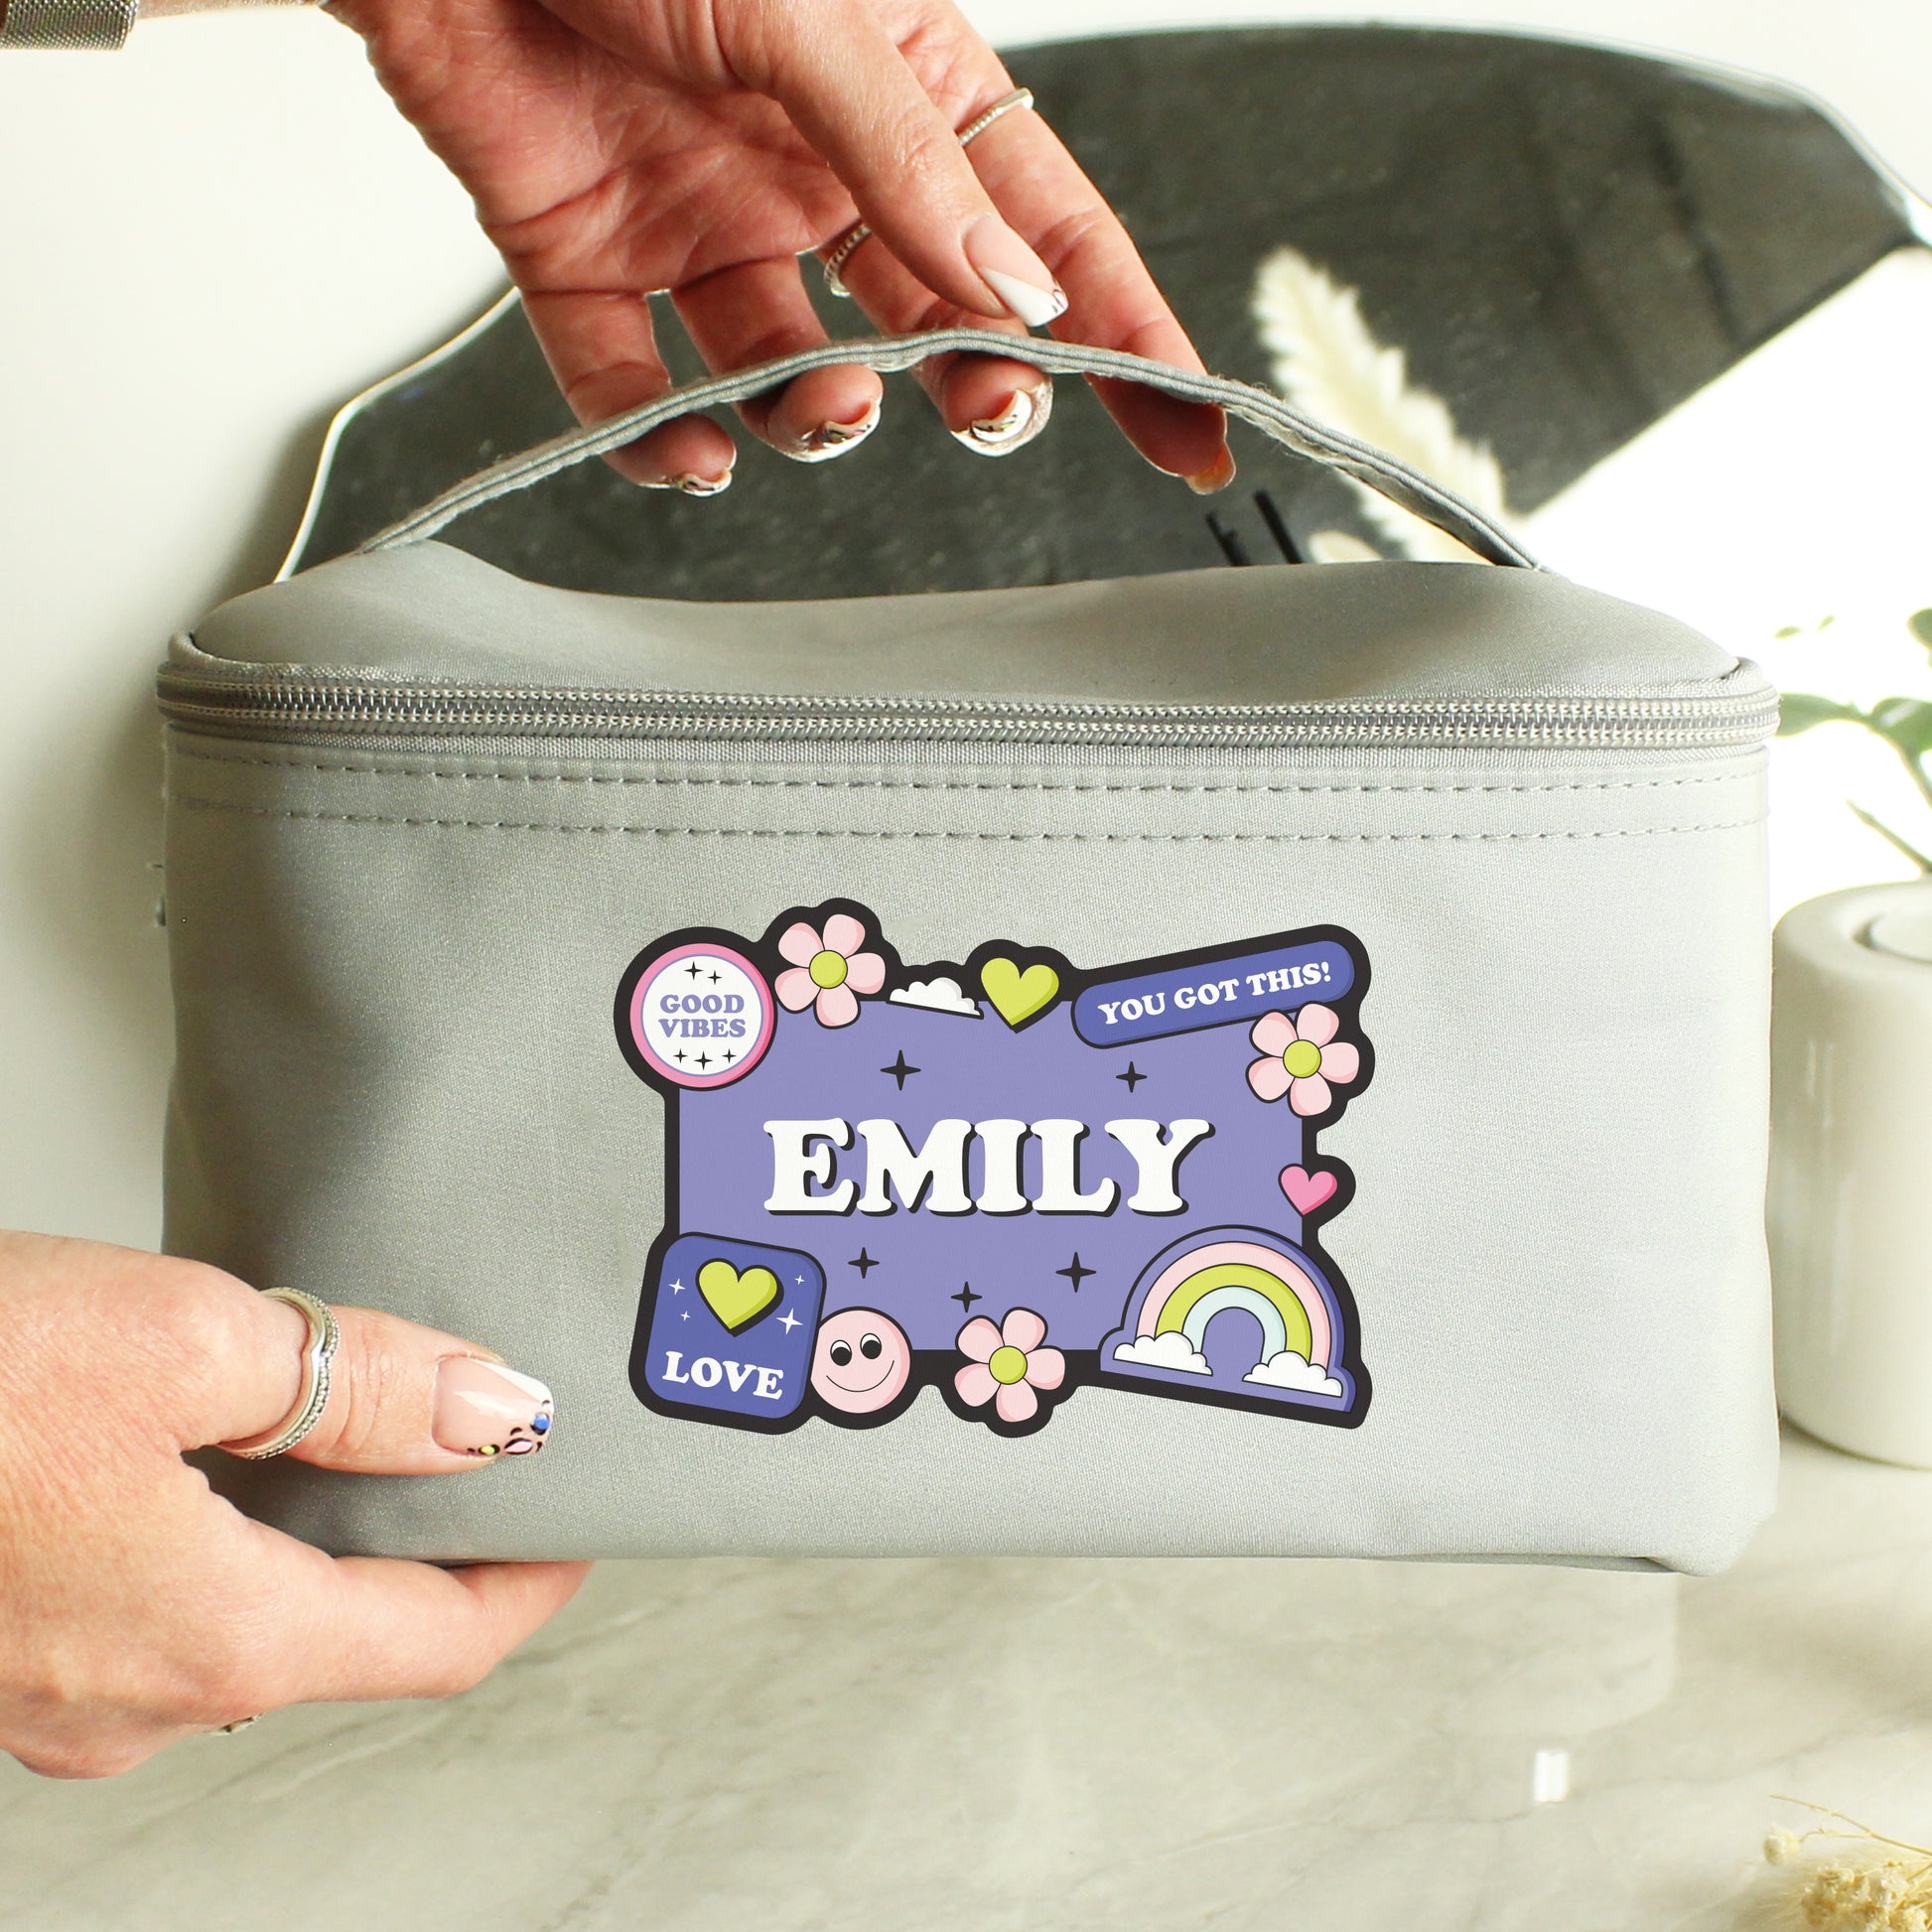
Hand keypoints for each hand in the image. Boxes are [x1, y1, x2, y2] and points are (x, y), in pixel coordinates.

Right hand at [0, 1231, 585, 1778]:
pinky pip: (156, 1604)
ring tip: (353, 1417)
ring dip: (315, 1528)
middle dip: (425, 1537)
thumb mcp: (180, 1340)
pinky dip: (221, 1532)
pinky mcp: (3, 1640)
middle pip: (349, 1630)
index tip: (575, 1516)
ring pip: (245, 1614)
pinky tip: (214, 1440)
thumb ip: (359, 1384)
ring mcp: (52, 1686)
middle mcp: (130, 1699)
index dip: (530, 1576)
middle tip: (474, 1440)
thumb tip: (489, 1412)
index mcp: (207, 1640)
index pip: (439, 1641)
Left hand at [321, 0, 1232, 489]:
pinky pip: (635, 380)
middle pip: (933, 316)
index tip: (1187, 426)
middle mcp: (814, 164)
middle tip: (989, 412)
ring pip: (791, 368)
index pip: (1046, 229)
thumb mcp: (804, 10)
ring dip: (819, 417)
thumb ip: (908, 158)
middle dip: (974, 384)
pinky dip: (657, 437)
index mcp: (903, 82)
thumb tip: (1017, 288)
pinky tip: (690, 448)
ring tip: (824, 410)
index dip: (1127, 332)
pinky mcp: (590, 257)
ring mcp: (706, 216)